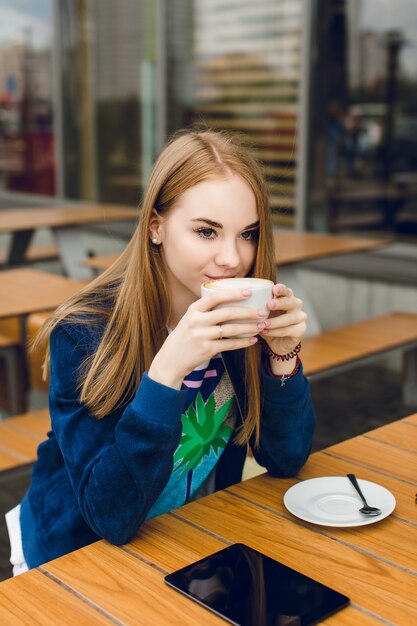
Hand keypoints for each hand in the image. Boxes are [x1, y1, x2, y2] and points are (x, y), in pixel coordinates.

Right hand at [148, 288, 264, 388]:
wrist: (171, 359)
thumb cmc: (185, 336)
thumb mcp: (190, 319)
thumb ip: (206, 310)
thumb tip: (231, 300)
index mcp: (194, 309)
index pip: (216, 296)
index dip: (234, 293)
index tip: (249, 292)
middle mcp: (197, 320)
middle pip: (227, 313)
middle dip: (248, 312)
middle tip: (263, 312)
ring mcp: (201, 335)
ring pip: (231, 329)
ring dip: (249, 328)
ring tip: (261, 326)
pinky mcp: (206, 349)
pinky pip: (230, 344)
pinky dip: (243, 342)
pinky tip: (252, 340)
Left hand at [259, 283, 306, 356]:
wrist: (276, 343)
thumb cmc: (267, 322)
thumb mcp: (261, 313)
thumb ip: (255, 305)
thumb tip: (239, 297)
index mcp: (287, 296)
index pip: (286, 290)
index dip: (281, 289)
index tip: (273, 289)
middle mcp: (296, 305)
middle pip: (290, 302)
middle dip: (279, 303)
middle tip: (269, 304)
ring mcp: (300, 317)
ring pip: (289, 318)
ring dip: (275, 321)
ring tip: (263, 324)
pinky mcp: (301, 330)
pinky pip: (288, 330)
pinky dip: (276, 332)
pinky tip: (266, 332)